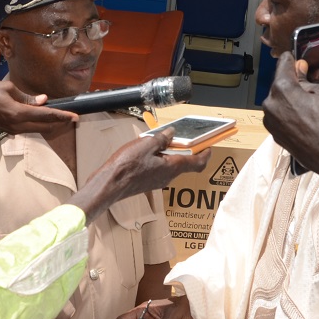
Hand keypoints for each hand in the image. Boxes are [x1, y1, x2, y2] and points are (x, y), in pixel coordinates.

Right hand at [0, 80, 78, 136]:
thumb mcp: (7, 88)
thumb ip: (27, 96)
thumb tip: (43, 100)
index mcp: (18, 113)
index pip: (45, 116)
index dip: (62, 116)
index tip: (75, 117)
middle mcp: (17, 125)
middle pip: (44, 127)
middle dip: (60, 123)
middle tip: (73, 118)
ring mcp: (12, 129)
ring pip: (37, 129)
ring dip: (50, 124)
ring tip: (62, 118)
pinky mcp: (8, 129)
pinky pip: (28, 128)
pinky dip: (39, 124)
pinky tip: (44, 117)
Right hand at [72, 132, 208, 222]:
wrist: (109, 185)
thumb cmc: (126, 167)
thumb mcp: (145, 145)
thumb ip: (161, 138)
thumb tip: (172, 133)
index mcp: (172, 167)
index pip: (197, 163)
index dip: (206, 154)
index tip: (209, 145)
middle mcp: (168, 176)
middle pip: (184, 163)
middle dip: (185, 149)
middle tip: (181, 136)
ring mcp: (157, 181)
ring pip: (171, 165)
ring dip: (170, 153)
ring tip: (159, 139)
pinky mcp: (148, 182)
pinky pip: (160, 168)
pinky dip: (159, 158)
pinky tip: (147, 150)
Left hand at [260, 53, 318, 182]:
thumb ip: (307, 79)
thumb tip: (299, 68)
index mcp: (281, 89)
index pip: (283, 64)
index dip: (291, 59)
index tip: (296, 58)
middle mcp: (269, 105)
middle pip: (278, 84)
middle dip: (290, 82)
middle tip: (306, 83)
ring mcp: (270, 122)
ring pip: (277, 102)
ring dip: (288, 99)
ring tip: (307, 104)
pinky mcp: (275, 136)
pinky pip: (279, 117)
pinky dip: (288, 114)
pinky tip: (303, 119)